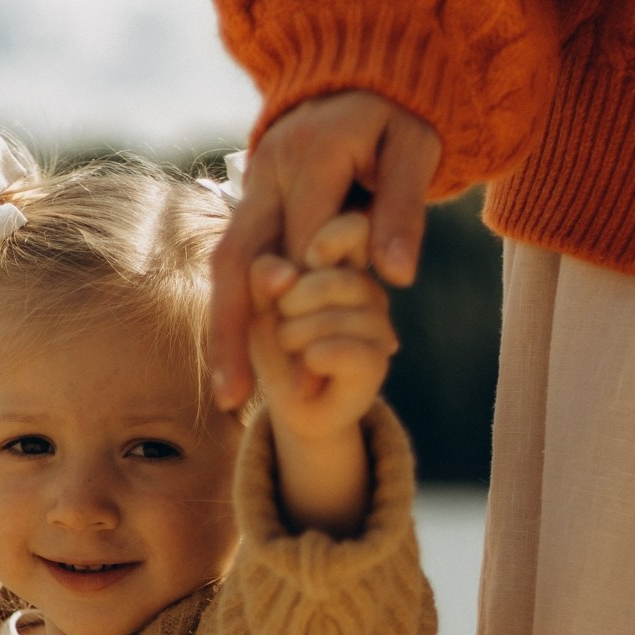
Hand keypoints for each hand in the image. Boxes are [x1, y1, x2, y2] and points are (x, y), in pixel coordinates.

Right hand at [209, 88, 439, 409]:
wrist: (360, 63)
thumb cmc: (400, 109)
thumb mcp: (416, 148)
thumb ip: (402, 210)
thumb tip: (395, 277)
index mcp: (313, 157)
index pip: (306, 245)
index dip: (309, 307)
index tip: (317, 366)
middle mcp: (268, 172)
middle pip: (240, 261)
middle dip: (234, 332)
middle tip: (233, 398)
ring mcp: (253, 185)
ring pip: (226, 264)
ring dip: (223, 329)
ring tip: (227, 395)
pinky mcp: (252, 199)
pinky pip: (236, 258)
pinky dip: (235, 309)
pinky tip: (236, 359)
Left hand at [249, 211, 397, 437]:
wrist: (294, 406)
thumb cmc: (275, 343)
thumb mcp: (256, 303)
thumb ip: (262, 277)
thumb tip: (287, 275)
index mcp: (343, 261)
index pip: (352, 228)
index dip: (330, 240)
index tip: (307, 261)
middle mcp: (367, 286)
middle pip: (326, 279)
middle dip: (287, 308)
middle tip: (286, 330)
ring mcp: (377, 323)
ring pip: (328, 318)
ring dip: (292, 339)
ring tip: (297, 352)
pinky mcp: (376, 360)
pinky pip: (333, 350)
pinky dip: (308, 361)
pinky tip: (311, 368)